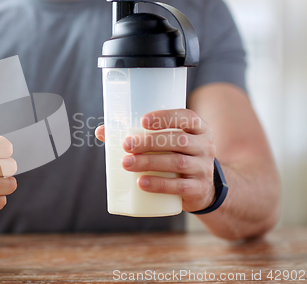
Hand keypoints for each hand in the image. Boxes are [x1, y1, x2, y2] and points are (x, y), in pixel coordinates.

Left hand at [95, 109, 215, 212]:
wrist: (203, 188)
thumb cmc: (176, 156)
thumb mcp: (167, 143)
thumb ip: (138, 134)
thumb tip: (101, 131)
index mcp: (198, 129)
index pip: (187, 117)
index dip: (166, 117)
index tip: (143, 120)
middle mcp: (204, 146)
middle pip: (179, 140)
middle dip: (150, 142)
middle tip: (126, 145)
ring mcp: (203, 168)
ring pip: (178, 162)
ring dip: (150, 162)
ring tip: (126, 163)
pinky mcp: (198, 189)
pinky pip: (180, 186)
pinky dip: (159, 185)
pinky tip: (141, 183)